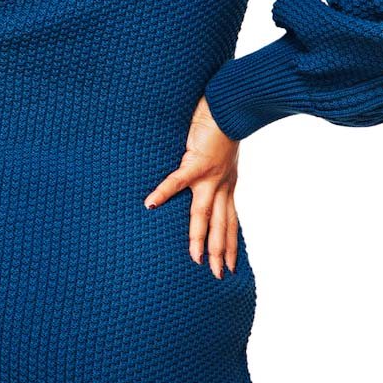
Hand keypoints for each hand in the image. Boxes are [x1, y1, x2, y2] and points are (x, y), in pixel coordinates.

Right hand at [143, 94, 239, 276]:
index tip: (232, 266)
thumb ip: (211, 168)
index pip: (230, 222)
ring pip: (204, 213)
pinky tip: (150, 204)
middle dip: (221, 252)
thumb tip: (199, 172)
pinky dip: (164, 192)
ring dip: (200, 237)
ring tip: (195, 258)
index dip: (231, 244)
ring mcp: (210, 176)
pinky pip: (177, 181)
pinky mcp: (196, 162)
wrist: (229, 105)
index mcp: (227, 185)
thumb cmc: (222, 124)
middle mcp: (222, 185)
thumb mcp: (221, 154)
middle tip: (219, 276)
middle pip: (221, 226)